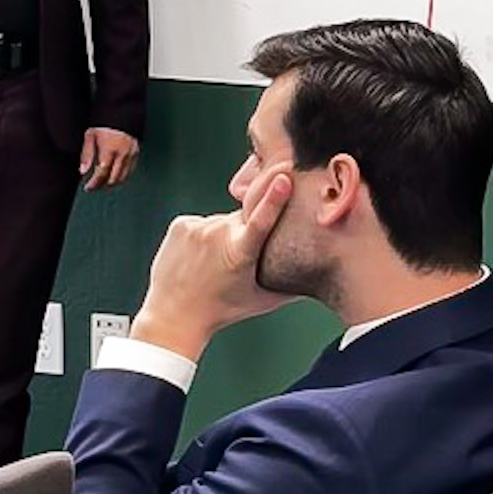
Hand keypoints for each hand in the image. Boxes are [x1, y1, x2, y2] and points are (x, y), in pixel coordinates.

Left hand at [80, 127, 139, 191]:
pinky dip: (121, 177)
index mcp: (109, 150)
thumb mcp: (90, 136)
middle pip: (113, 179)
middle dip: (102, 185)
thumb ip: (86, 155)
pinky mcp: (136, 154)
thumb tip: (82, 172)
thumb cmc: (103, 124)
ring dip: (111, 183)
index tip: (88, 188)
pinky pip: (129, 171)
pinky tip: (112, 175)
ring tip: (102, 182)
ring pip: (123, 178)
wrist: (120, 114)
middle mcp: (122, 154)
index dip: (94, 183)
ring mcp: (131, 154)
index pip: (102, 174)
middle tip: (93, 186)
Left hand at [130, 161, 295, 361]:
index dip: (274, 198)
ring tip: (213, 263)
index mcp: (241, 252)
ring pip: (222, 222)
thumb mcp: (261, 299)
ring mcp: (197, 228)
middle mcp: (219, 235)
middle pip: (244, 219)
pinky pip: (200, 224)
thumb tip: (318, 273)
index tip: (283, 178)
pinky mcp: (181, 224)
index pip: (262, 220)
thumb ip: (291, 284)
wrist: (175, 314)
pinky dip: (202, 237)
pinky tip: (197, 257)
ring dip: (223, 236)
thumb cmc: (222, 310)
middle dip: (245, 231)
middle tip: (235, 260)